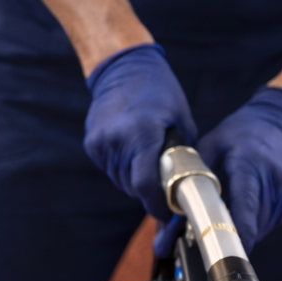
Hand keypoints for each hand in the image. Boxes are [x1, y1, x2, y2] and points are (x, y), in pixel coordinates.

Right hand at [83, 44, 197, 241]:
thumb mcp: (182, 120)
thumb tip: (189, 187)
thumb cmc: (160, 91)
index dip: (157, 205)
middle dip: (149, 190)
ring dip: (135, 178)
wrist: (123, 67)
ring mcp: (101, 143)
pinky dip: (122, 166)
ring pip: (121, 180)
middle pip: (133, 187)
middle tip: (163, 179)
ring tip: (146, 157)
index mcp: (142, 134)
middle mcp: (117, 141)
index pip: (145, 184)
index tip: (168, 214)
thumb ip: (184, 154)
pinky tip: (131, 147)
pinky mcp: (92, 144)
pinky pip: (110, 168)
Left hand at [196, 87, 281, 251]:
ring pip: (260, 229)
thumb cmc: (241, 134)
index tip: (222, 254)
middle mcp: (274, 180)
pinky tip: (247, 205)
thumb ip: (190, 181)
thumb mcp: (210, 146)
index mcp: (251, 165)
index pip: (245, 208)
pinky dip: (254, 222)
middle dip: (228, 235)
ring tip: (228, 214)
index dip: (235, 235)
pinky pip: (269, 224)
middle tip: (208, 232)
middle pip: (251, 225)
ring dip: (241, 230)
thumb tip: (169, 220)